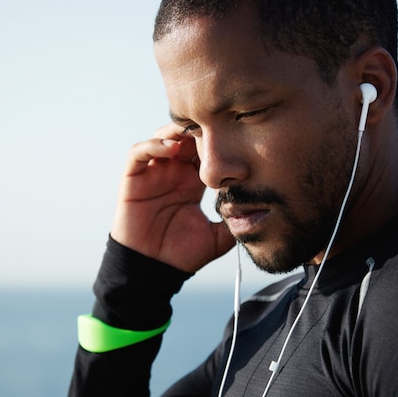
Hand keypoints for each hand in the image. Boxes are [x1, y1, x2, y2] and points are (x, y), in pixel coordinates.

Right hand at [110, 123, 234, 272]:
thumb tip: (264, 214)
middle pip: (185, 137)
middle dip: (200, 129)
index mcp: (193, 182)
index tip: (235, 137)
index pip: (206, 150)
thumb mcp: (218, 237)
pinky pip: (139, 152)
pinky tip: (172, 148)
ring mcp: (152, 174)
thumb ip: (237, 223)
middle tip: (217, 124)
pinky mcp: (133, 179)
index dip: (218, 141)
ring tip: (194, 132)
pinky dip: (153, 144)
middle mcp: (173, 173)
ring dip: (177, 131)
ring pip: (162, 137)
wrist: (153, 271)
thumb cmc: (182, 255)